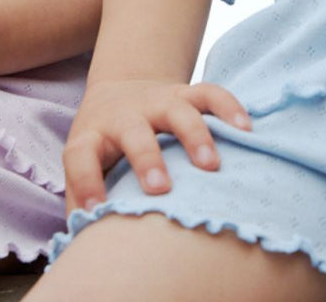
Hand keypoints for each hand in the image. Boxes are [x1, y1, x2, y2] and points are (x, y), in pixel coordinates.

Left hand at [63, 79, 251, 212]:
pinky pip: (210, 93)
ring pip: (178, 110)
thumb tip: (88, 236)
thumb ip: (85, 196)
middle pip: (134, 132)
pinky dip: (229, 108)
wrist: (119, 90)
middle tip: (161, 187)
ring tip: (211, 165)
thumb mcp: (86, 162)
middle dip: (148, 159)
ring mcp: (158, 100)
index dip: (86, 181)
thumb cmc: (103, 143)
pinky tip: (245, 129)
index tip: (96, 208)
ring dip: (195, 135)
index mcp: (93, 135)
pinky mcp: (185, 92)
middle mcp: (125, 115)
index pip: (81, 155)